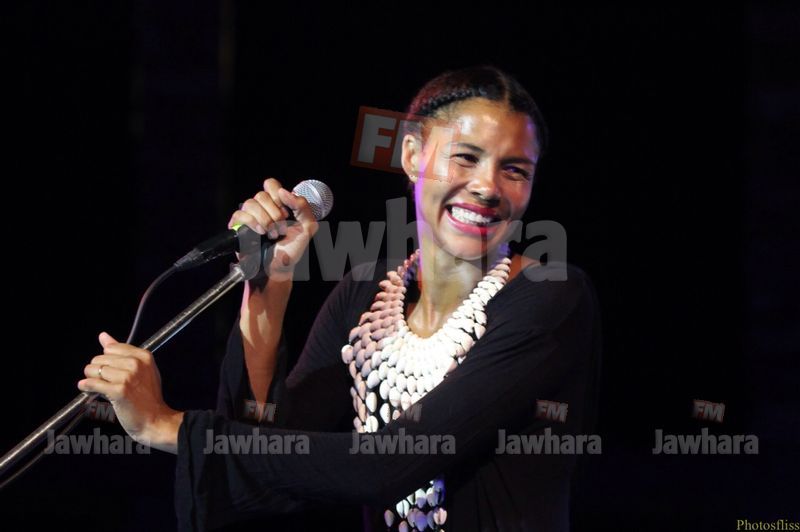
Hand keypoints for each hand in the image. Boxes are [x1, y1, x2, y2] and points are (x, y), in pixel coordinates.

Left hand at [78, 332, 182, 452]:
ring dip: (91, 380)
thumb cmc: (148, 398)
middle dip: (97, 371)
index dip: (107, 361)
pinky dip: (86, 388)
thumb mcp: (141, 370)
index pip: (111, 348)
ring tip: (100, 389)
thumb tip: (103, 336)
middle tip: (104, 383)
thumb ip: (121, 351)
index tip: (110, 372)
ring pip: (93, 370)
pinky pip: (92, 384)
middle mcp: (136, 364)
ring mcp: (128, 377)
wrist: (156, 421)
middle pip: (100, 358)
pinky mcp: (119, 391)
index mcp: (143, 356)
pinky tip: (88, 392)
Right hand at [229, 178, 318, 279]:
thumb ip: (303, 206)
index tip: (286, 213)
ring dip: (265, 220)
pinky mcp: (238, 226)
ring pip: (250, 203)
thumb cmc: (291, 249)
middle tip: (281, 228)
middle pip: (261, 194)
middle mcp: (262, 208)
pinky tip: (259, 233)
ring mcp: (249, 216)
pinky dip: (252, 223)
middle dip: (274, 213)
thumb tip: (284, 191)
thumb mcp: (307, 227)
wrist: (277, 268)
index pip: (271, 185)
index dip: (278, 195)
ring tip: (271, 234)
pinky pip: (240, 214)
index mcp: (277, 204)